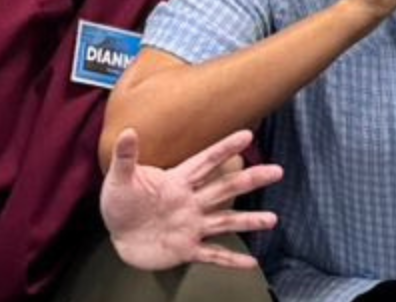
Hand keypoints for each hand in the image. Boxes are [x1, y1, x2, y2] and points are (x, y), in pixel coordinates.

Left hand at [100, 128, 282, 272]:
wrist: (119, 237)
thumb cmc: (119, 204)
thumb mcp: (119, 180)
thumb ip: (125, 158)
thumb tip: (128, 131)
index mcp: (177, 182)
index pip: (205, 162)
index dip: (224, 149)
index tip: (247, 136)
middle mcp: (191, 202)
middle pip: (225, 189)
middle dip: (250, 180)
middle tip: (276, 171)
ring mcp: (191, 226)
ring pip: (225, 222)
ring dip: (249, 221)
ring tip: (271, 219)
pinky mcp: (187, 249)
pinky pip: (212, 255)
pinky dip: (231, 260)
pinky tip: (251, 264)